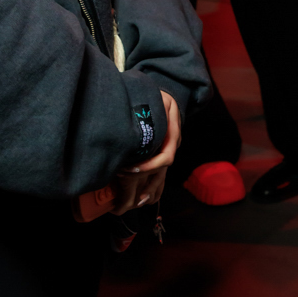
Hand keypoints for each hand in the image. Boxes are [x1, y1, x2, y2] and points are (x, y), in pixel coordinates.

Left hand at [111, 94, 180, 211]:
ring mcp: (168, 149)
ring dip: (151, 189)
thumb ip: (151, 108)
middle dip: (146, 181)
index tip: (128, 169)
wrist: (163, 95)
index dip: (148, 166)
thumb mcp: (156, 96)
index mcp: (173, 133)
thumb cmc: (156, 95)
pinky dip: (153, 188)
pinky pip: (161, 175)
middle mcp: (173, 144)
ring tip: (137, 201)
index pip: (166, 157)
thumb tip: (133, 120)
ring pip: (164, 175)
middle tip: (124, 184)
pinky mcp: (161, 153)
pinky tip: (144, 199)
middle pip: (163, 169)